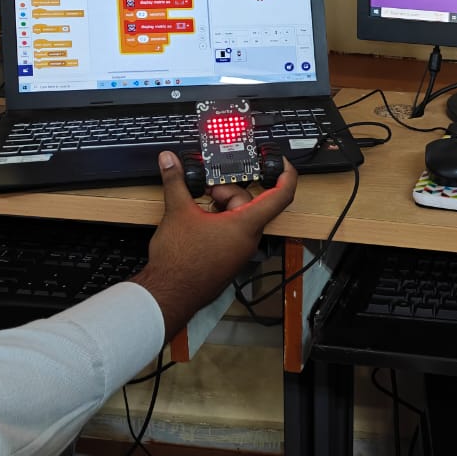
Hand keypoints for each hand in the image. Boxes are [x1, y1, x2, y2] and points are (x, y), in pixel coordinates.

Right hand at [133, 150, 298, 336]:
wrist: (169, 294)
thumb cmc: (179, 262)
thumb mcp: (177, 212)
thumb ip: (175, 181)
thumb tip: (170, 160)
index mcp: (246, 225)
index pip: (281, 195)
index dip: (286, 175)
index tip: (283, 162)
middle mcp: (249, 238)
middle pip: (248, 202)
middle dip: (225, 192)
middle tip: (204, 190)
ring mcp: (240, 250)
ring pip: (238, 216)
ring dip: (219, 207)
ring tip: (196, 208)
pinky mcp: (230, 258)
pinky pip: (232, 231)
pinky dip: (218, 221)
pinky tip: (197, 223)